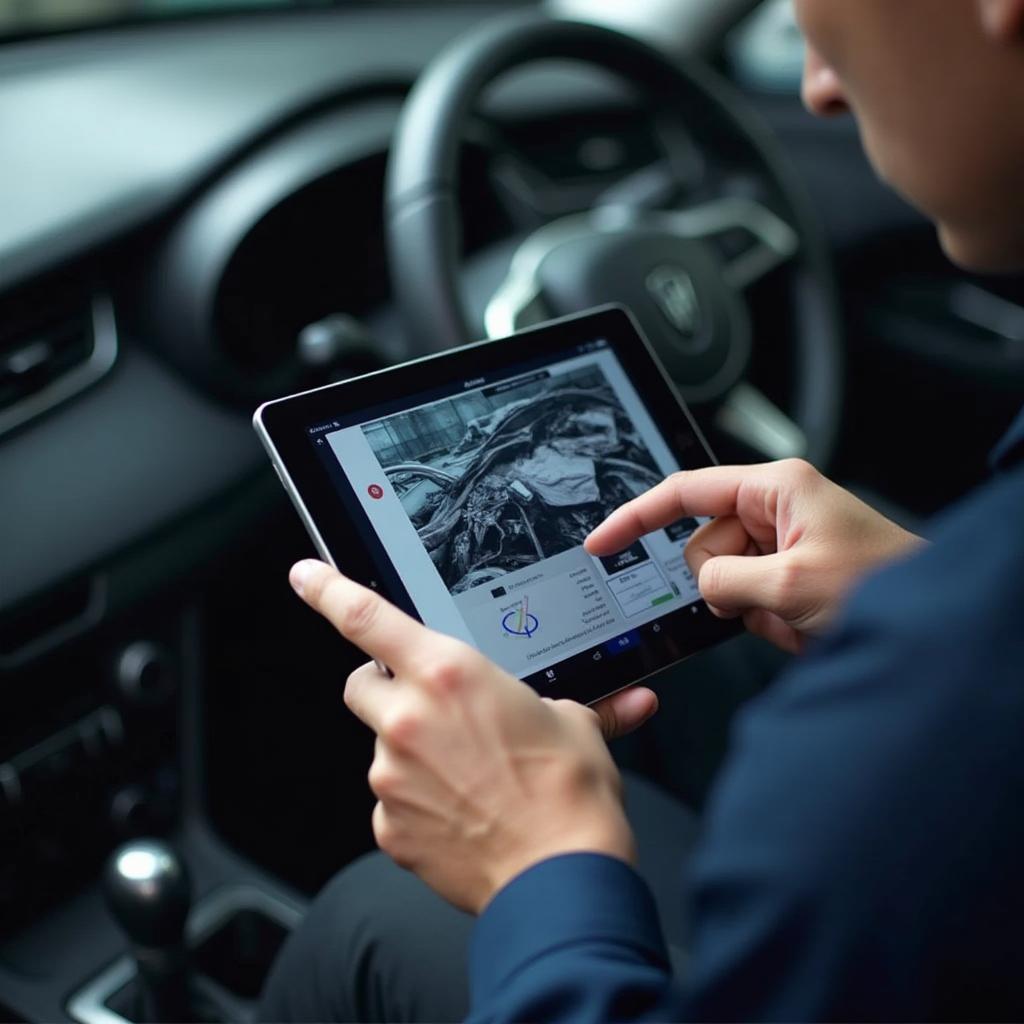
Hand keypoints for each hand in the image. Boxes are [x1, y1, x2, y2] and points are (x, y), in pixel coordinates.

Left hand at [288, 559, 657, 913]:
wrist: (562, 878)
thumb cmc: (569, 795)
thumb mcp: (573, 723)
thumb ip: (563, 704)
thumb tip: (617, 703)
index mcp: (449, 675)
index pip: (367, 618)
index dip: (327, 590)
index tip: (305, 576)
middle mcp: (408, 719)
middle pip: (362, 685)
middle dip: (388, 691)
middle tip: (431, 710)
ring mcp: (391, 776)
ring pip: (381, 747)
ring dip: (412, 752)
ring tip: (468, 776)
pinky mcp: (389, 827)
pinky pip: (392, 801)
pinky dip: (418, 802)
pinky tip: (460, 813)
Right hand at [586, 459, 923, 653]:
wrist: (932, 626)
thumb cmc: (884, 584)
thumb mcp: (790, 583)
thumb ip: (725, 580)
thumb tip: (702, 586)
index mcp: (774, 488)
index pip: (684, 493)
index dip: (636, 517)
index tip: (603, 540)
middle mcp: (774, 509)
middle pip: (702, 546)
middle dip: (723, 582)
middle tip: (765, 598)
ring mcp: (780, 544)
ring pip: (720, 579)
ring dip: (749, 606)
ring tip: (795, 612)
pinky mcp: (786, 574)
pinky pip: (745, 599)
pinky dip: (765, 618)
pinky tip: (802, 621)